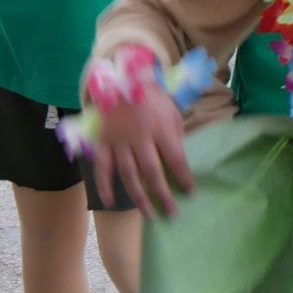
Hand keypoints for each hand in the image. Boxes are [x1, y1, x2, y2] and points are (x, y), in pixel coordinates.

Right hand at [90, 65, 196, 217]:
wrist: (120, 78)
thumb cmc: (152, 98)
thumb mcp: (171, 111)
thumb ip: (175, 136)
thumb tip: (180, 164)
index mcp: (160, 126)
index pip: (175, 158)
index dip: (184, 177)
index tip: (191, 193)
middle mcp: (139, 136)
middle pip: (152, 171)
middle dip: (163, 194)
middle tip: (172, 213)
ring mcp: (118, 140)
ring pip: (128, 174)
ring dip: (139, 197)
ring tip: (150, 214)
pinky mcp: (102, 142)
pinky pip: (102, 167)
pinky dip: (104, 186)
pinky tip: (111, 201)